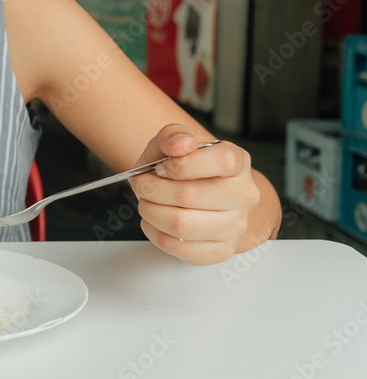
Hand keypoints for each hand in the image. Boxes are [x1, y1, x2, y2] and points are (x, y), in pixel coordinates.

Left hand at [129, 124, 260, 265]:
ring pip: (182, 225)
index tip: (161, 167)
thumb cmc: (184, 168)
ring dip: (151, 212)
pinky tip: (154, 221)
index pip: (221, 161)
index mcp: (237, 162)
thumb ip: (173, 135)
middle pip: (191, 195)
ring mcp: (235, 226)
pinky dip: (155, 234)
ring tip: (147, 202)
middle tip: (143, 185)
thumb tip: (182, 143)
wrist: (195, 194)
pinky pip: (181, 249)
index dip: (182, 165)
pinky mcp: (221, 250)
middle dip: (154, 189)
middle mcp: (243, 195)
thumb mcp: (173, 142)